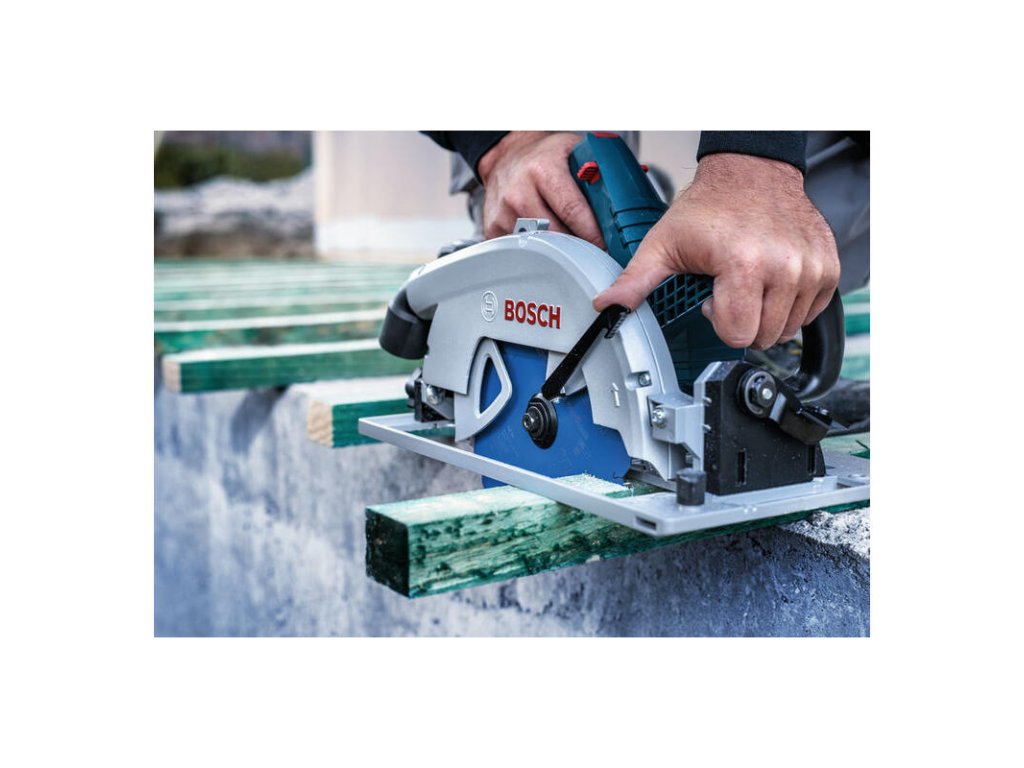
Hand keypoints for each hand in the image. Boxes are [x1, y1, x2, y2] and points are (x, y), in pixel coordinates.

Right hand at [477, 131, 604, 247]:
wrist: (506, 156)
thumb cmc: (545, 156)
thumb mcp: (574, 151)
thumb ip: (601, 170)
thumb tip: (632, 195)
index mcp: (543, 170)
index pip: (573, 210)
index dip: (593, 233)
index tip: (606, 246)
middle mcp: (520, 192)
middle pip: (557, 235)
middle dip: (580, 247)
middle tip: (595, 253)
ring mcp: (504, 213)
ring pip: (540, 247)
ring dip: (560, 252)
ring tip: (573, 250)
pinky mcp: (493, 229)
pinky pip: (522, 251)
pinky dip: (539, 253)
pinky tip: (548, 247)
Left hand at [593, 153, 839, 349]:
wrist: (751, 171)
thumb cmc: (710, 207)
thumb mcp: (663, 243)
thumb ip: (635, 280)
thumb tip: (607, 306)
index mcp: (743, 264)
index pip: (737, 334)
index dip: (718, 321)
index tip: (711, 298)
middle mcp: (784, 267)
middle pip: (763, 336)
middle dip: (741, 320)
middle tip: (728, 289)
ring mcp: (810, 268)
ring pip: (788, 328)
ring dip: (766, 314)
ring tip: (748, 282)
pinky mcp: (827, 267)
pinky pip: (811, 312)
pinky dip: (790, 305)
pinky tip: (771, 281)